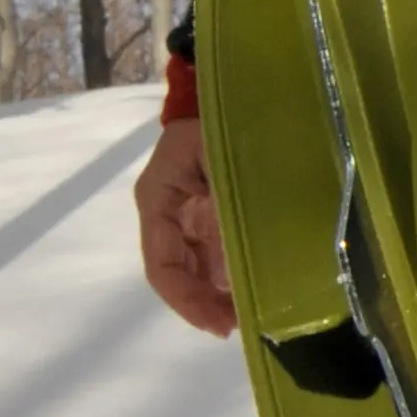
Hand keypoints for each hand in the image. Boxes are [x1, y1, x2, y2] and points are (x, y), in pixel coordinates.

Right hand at [135, 110, 238, 338]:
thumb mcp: (224, 156)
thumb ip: (231, 203)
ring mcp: (190, 215)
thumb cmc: (224, 118)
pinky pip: (217, 254)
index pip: (162, 265)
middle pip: (179, 273)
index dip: (187, 300)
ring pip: (197, 269)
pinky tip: (258, 291)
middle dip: (206, 305)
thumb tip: (248, 259)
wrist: (228, 89)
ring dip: (220, 296)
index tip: (220, 325)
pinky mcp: (212, 214)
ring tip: (253, 317)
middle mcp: (168, 214)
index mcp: (159, 199)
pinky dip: (233, 276)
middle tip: (241, 327)